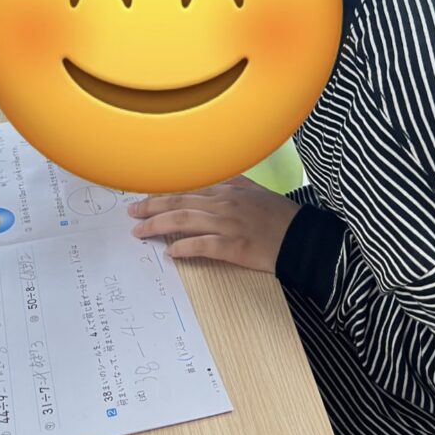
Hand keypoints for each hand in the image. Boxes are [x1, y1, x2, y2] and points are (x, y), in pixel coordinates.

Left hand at [127, 176, 300, 271]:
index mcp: (228, 189)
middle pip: (178, 203)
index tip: (144, 197)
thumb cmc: (281, 217)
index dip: (162, 193)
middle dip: (150, 207)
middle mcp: (224, 203)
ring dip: (157, 226)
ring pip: (183, 222)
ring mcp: (228, 224)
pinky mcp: (234, 245)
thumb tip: (214, 181)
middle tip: (131, 213)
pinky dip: (183, 248)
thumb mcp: (256, 192)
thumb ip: (233, 184)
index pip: (187, 189)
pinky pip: (202, 245)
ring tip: (140, 232)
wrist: (304, 239)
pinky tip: (170, 253)